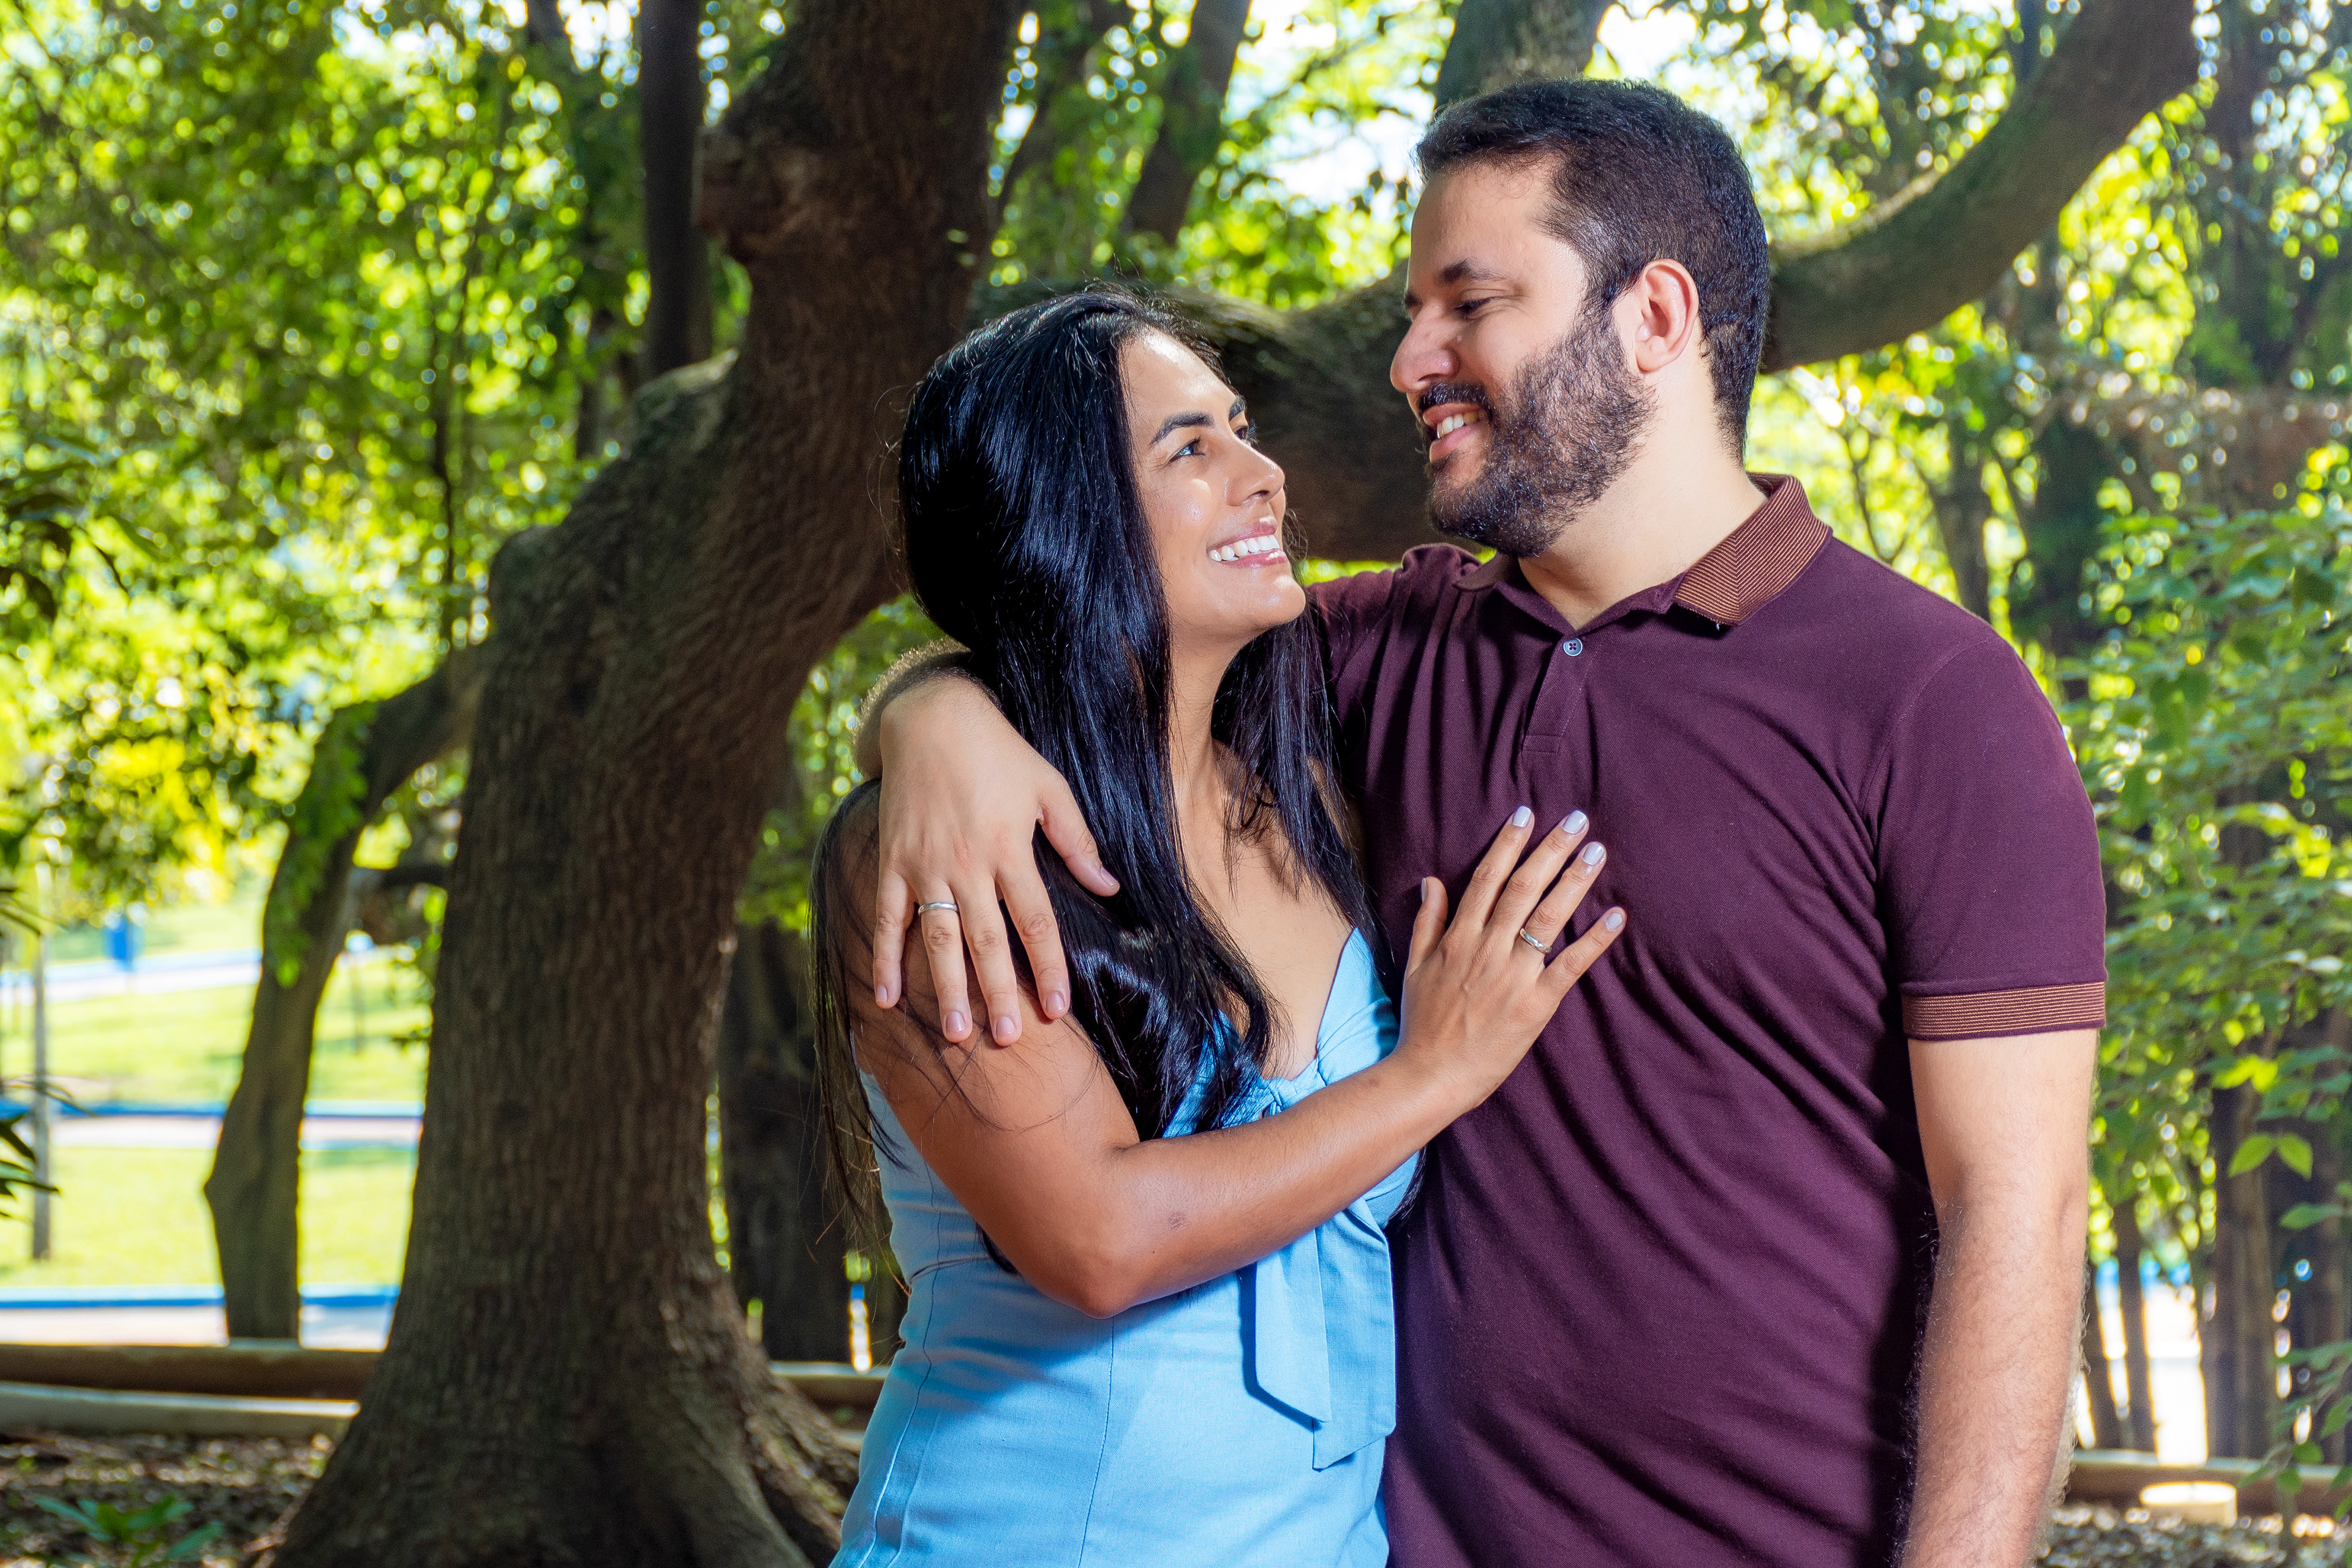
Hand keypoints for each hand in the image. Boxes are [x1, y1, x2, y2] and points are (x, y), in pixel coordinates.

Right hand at [871, 673, 1119, 1043]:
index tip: (1056, 1009)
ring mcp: (925, 864)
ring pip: (938, 937)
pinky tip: (886, 998)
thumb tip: (1109, 888)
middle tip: (1007, 1041)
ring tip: (955, 1034)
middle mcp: (968, 862)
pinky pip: (888, 916)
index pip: (1035, 922)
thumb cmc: (999, 752)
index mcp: (1011, 848)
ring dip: (946, 988)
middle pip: (986, 940)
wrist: (932, 716)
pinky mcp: (893, 859)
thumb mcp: (1050, 787)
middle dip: (997, 993)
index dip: (1046, 968)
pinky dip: (884, 957)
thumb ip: (1078, 841)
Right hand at [1397, 806, 1623, 1104]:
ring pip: (1548, 917)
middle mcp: (1487, 949)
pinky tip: (1616, 915)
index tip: (1526, 814)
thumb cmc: (1422, 1024)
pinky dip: (1595, 940)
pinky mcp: (1536, 1004)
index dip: (1508, 844)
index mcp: (1458, 938)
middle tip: (1577, 820)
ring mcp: (1514, 975)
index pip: (1487, 879)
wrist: (1431, 1076)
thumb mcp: (1414, 967)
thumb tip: (1431, 880)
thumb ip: (1427, 922)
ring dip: (1575, 880)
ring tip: (1597, 851)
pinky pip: (1571, 965)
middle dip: (1551, 849)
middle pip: (1524, 888)